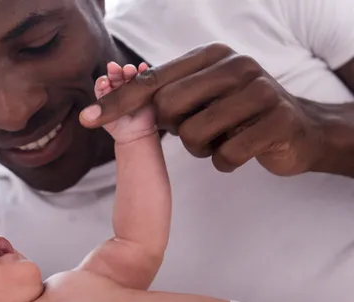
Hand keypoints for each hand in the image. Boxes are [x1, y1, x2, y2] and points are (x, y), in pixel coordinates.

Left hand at [81, 43, 324, 175]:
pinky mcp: (277, 122)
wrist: (297, 128)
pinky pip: (226, 156)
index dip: (117, 101)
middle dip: (175, 129)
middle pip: (168, 108)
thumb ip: (164, 93)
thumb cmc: (237, 112)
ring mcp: (259, 92)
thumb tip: (113, 100)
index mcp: (210, 56)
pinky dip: (225, 161)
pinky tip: (240, 149)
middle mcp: (235, 66)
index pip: (151, 81)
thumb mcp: (201, 94)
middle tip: (198, 128)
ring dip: (201, 148)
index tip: (87, 118)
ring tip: (221, 138)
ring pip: (195, 135)